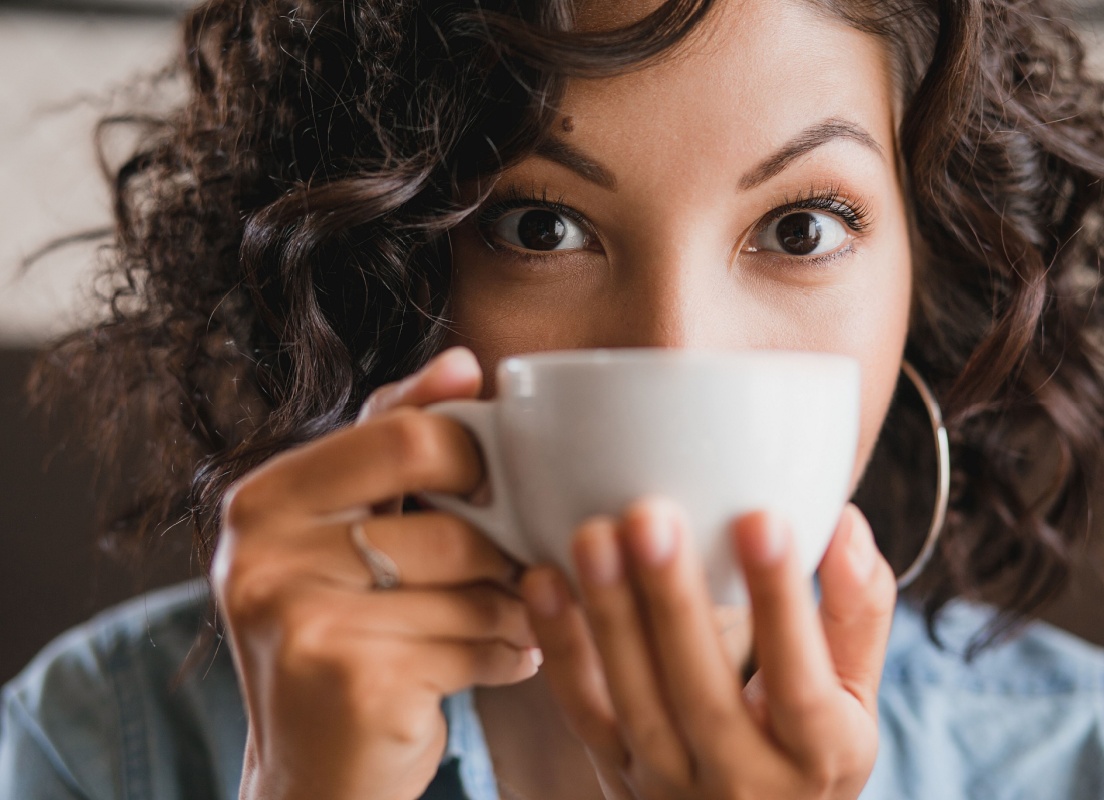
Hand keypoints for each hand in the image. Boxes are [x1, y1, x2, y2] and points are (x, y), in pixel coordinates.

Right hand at [211, 347, 538, 799]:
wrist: (313, 778)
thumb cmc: (343, 641)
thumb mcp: (343, 538)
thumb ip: (390, 447)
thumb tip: (460, 361)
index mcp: (263, 500)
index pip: (404, 435)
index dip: (476, 455)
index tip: (497, 483)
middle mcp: (262, 554)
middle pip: (450, 515)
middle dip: (502, 546)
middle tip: (519, 564)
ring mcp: (299, 619)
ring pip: (472, 586)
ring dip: (514, 609)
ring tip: (512, 621)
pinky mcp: (349, 679)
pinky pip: (475, 644)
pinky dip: (507, 656)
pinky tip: (503, 664)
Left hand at [520, 499, 895, 799]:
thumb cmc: (809, 749)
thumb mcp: (855, 700)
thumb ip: (857, 616)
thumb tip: (847, 525)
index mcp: (817, 757)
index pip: (799, 681)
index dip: (781, 603)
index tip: (762, 519)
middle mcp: (743, 780)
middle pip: (702, 693)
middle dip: (673, 602)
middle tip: (652, 516)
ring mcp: (670, 782)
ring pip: (634, 701)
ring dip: (609, 616)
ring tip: (594, 536)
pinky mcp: (615, 770)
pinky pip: (582, 711)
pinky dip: (560, 647)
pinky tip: (543, 580)